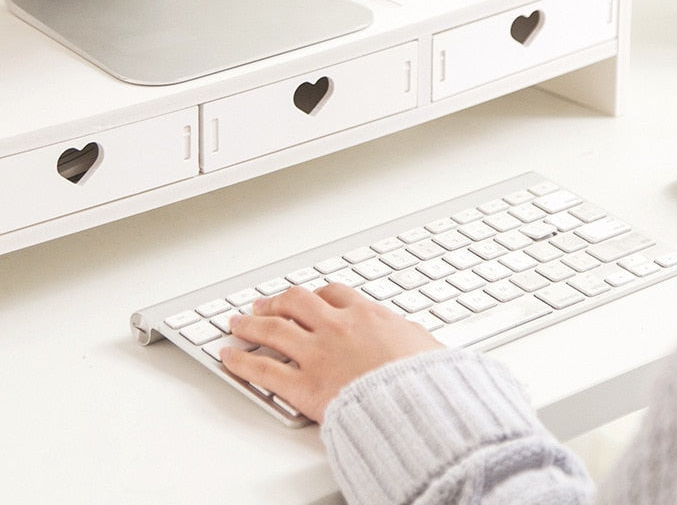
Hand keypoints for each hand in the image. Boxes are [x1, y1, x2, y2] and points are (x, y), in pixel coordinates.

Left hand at [219, 283, 442, 423]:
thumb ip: (410, 336)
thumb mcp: (425, 344)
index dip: (316, 295)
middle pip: (296, 302)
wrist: (418, 405)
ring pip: (273, 329)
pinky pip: (263, 369)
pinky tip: (228, 356)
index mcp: (367, 315)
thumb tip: (414, 336)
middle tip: (263, 304)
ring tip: (236, 322)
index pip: (334, 294)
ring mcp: (317, 354)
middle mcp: (337, 327)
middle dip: (277, 302)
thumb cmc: (426, 379)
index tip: (308, 298)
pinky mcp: (304, 385)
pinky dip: (241, 361)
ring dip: (250, 324)